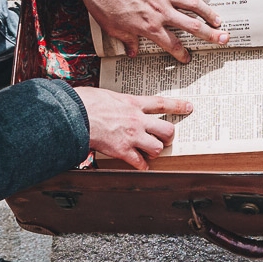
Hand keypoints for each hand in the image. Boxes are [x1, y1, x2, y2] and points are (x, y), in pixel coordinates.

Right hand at [76, 87, 192, 169]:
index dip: (178, 106)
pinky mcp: (122, 151)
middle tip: (164, 139)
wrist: (74, 114)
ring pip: (157, 148)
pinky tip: (140, 166)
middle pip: (167, 130)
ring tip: (149, 152)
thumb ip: (117, 101)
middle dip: (168, 136)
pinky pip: (140, 163)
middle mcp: (136, 120)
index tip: (188, 107)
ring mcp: (131, 136)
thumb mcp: (106, 95)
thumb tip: (114, 103)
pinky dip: (141, 166)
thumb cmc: (84, 101)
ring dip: (155, 151)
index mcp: (132, 103)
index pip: (161, 103)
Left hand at [82, 0, 228, 62]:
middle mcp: (161, 13)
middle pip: (192, 27)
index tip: (187, 58)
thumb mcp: (114, 30)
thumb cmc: (104, 5)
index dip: (182, 54)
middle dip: (210, 35)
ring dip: (208, 13)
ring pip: (194, 5)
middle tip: (223, 40)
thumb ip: (128, 42)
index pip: (173, 45)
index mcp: (150, 28)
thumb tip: (133, 53)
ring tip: (219, 20)